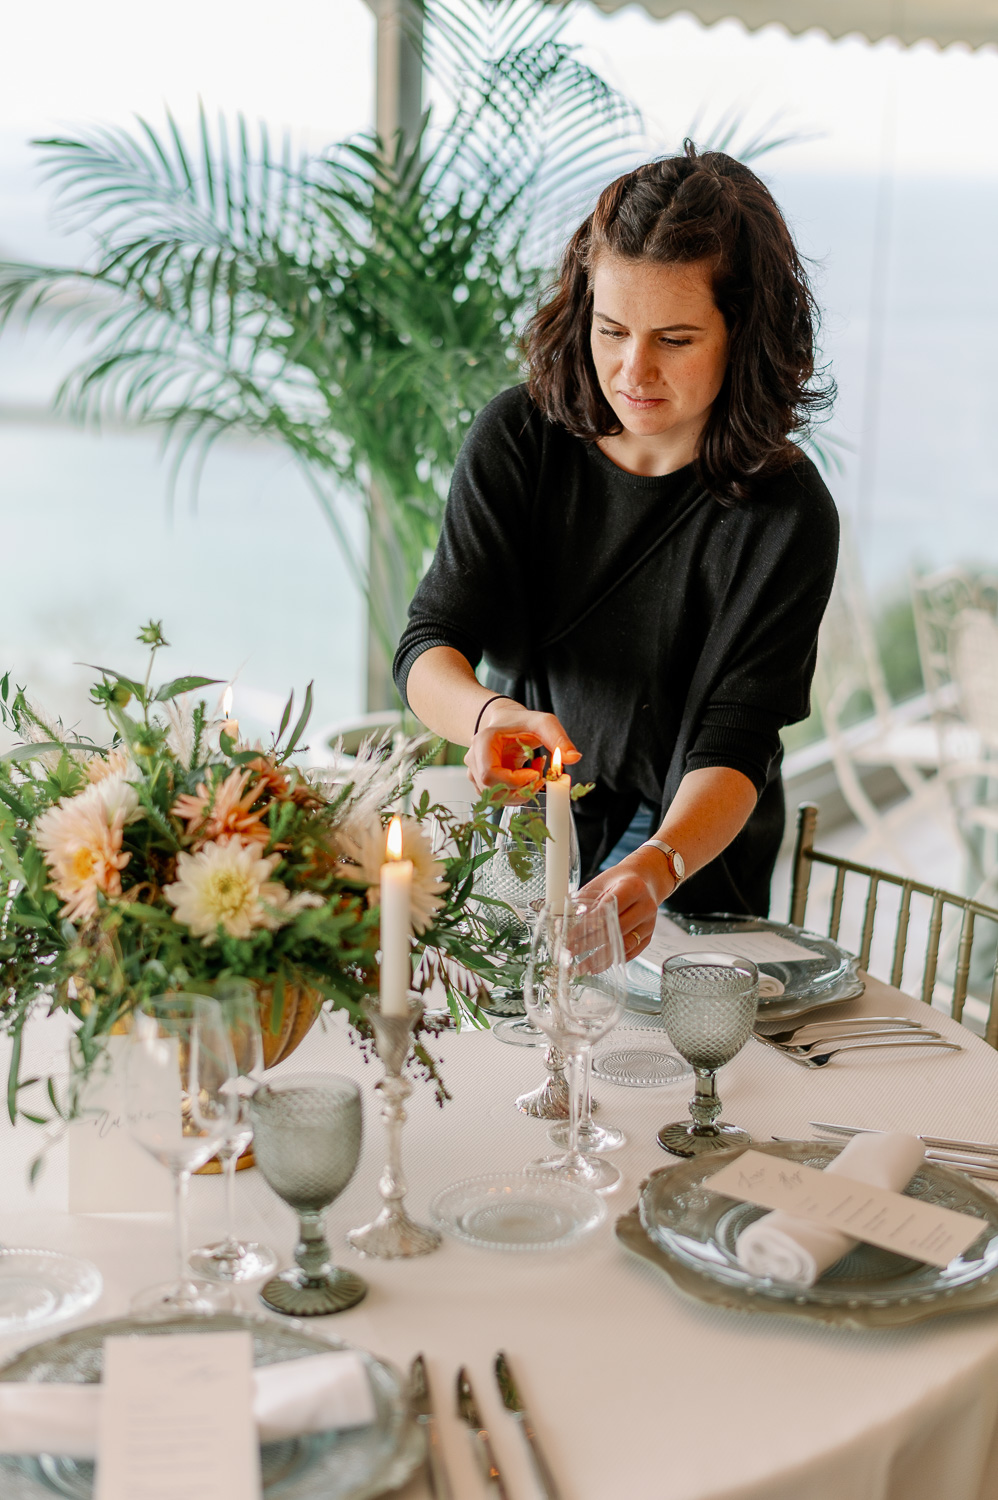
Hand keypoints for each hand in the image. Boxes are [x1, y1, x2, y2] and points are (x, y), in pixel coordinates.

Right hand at [464, 701, 580, 796]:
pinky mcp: (483, 784)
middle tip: (540, 777)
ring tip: (535, 772)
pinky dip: (517, 792)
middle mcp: (474, 760)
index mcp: (483, 743)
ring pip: (496, 798)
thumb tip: (574, 757)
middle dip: (521, 790)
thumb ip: (558, 738)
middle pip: (493, 791)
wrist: (505, 722)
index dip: (514, 781)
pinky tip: (527, 776)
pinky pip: (500, 797)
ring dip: (521, 792)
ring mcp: (476, 773)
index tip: (535, 773)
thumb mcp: (543, 722)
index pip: (489, 775)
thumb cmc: (520, 721)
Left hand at [578, 848, 674, 960]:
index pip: (608, 909)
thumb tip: (564, 921)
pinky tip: (596, 966)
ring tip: (581, 967)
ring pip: (624, 945)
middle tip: (569, 953)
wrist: (645, 881)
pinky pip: (630, 953)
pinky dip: (611, 961)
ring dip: (600, 959)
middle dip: (589, 943)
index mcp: (633, 887)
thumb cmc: (619, 881)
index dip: (586, 924)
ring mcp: (649, 924)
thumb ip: (585, 901)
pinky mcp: (648, 937)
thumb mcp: (601, 883)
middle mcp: (645, 906)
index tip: (568, 935)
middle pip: (616, 929)